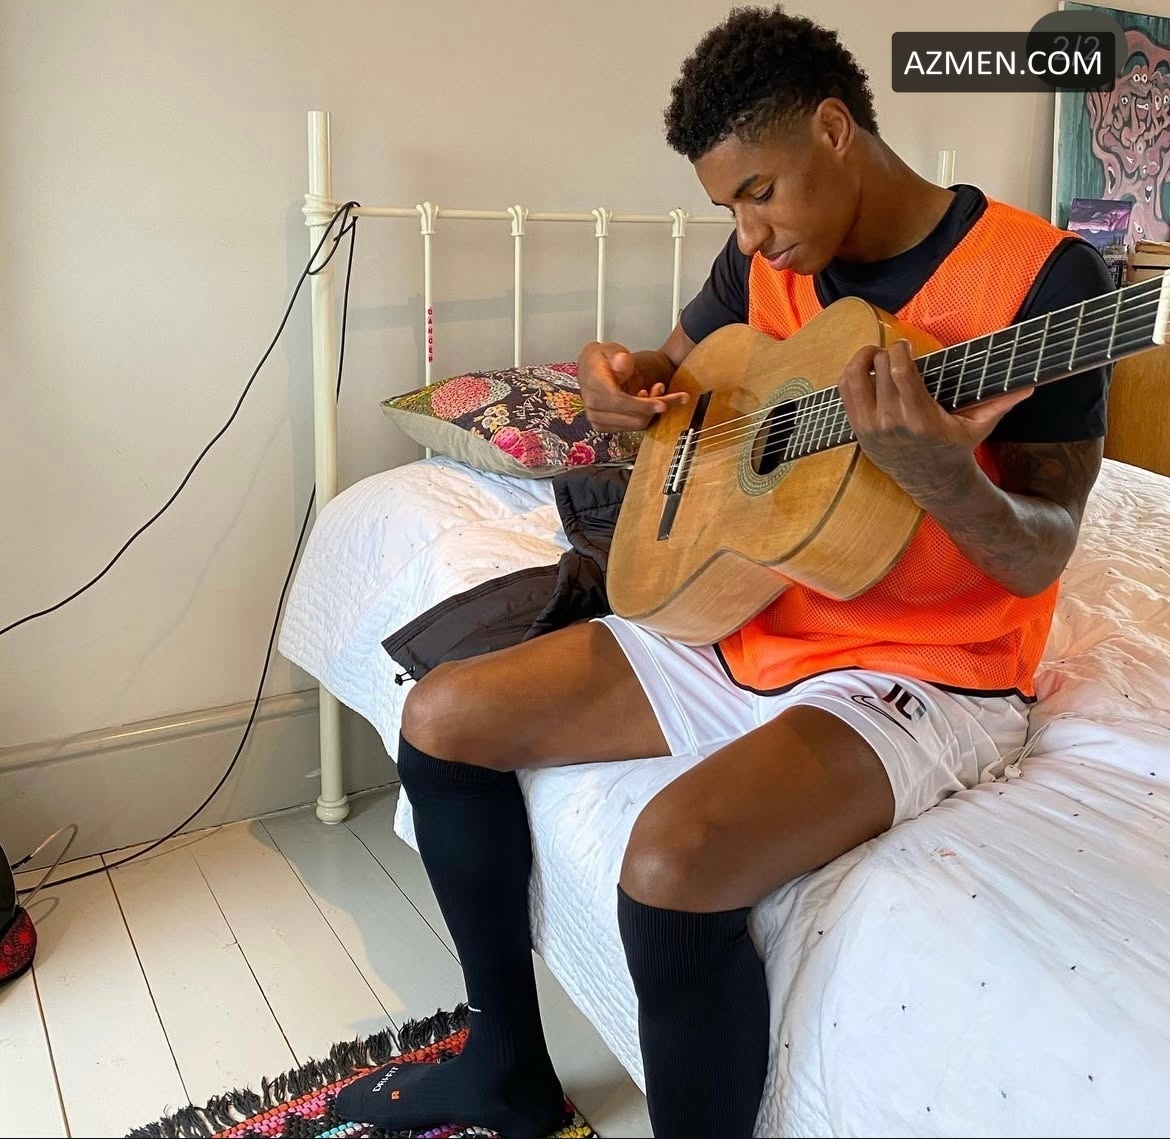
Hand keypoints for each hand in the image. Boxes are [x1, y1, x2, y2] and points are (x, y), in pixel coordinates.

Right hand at [577, 341, 688, 431]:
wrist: (592, 369)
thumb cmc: (602, 359)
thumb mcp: (610, 349)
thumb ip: (618, 355)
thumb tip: (622, 362)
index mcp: (593, 385)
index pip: (619, 401)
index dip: (643, 405)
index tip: (662, 403)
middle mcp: (592, 405)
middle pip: (632, 418)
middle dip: (654, 408)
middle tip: (670, 393)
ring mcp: (597, 418)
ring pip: (635, 424)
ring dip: (652, 412)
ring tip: (658, 392)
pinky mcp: (603, 426)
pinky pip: (632, 427)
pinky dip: (645, 416)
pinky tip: (647, 401)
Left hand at [837, 339, 1032, 504]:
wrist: (931, 482)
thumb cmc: (955, 448)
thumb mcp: (979, 427)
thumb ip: (1000, 403)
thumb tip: (1030, 386)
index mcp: (920, 419)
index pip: (899, 372)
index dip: (898, 350)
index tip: (906, 345)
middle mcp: (891, 423)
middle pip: (876, 371)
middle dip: (883, 352)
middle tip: (893, 350)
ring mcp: (871, 429)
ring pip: (852, 380)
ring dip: (860, 360)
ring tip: (873, 354)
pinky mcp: (858, 431)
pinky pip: (844, 394)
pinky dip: (850, 376)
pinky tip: (864, 370)